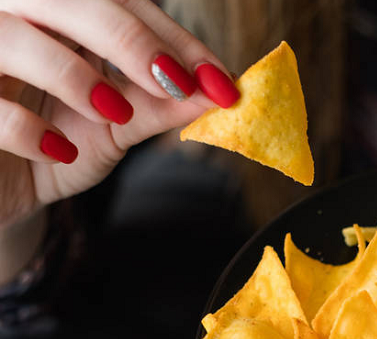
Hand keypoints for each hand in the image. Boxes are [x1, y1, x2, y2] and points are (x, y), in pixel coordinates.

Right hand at [0, 0, 238, 226]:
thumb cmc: (53, 148)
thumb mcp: (115, 127)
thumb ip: (158, 105)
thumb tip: (220, 91)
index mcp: (57, 17)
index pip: (118, 0)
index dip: (170, 36)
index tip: (220, 79)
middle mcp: (12, 19)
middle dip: (127, 37)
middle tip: (176, 82)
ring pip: (11, 34)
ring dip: (70, 72)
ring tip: (112, 112)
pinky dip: (25, 126)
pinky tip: (57, 151)